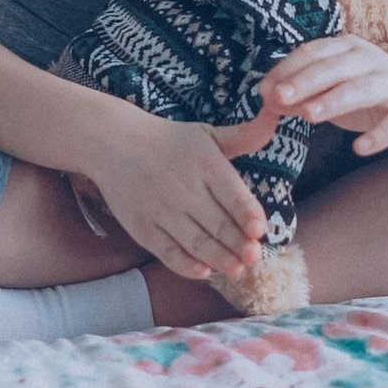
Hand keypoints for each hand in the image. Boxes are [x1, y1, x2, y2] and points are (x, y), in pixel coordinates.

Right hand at [84, 110, 269, 281]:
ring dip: (220, 260)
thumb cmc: (168, 140)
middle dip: (240, 245)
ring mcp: (160, 208)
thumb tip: (276, 116)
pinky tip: (203, 271)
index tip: (259, 230)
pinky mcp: (142, 226)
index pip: (233, 195)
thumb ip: (244, 135)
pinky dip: (187, 266)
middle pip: (218, 224)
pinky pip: (168, 252)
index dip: (249, 215)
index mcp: (203, 162)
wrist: (111, 140)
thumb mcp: (206, 134)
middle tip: (254, 258)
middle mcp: (183, 186)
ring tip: (236, 270)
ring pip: (197, 242)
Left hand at [264, 34, 387, 156]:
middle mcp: (370, 59)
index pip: (313, 53)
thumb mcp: (332, 89)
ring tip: (309, 115)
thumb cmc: (368, 92)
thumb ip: (302, 93)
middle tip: (280, 97)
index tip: (265, 90)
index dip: (287, 70)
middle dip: (306, 81)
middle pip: (335, 68)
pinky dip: (379, 135)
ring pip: (363, 89)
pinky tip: (359, 149)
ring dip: (334, 101)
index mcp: (346, 48)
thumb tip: (267, 100)